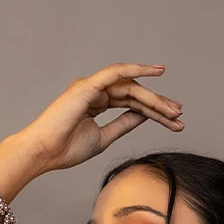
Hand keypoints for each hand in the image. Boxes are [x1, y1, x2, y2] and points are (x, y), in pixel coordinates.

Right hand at [18, 63, 183, 172]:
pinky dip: (136, 69)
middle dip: (159, 105)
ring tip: (173, 110)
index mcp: (97, 103)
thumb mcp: (103, 138)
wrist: (44, 153)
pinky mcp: (88, 86)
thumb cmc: (66, 149)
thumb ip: (123, 124)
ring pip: (130, 86)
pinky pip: (116, 72)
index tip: (174, 121)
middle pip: (134, 94)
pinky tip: (156, 71)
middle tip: (179, 115)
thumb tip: (143, 115)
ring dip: (153, 97)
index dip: (154, 112)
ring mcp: (91, 86)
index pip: (132, 104)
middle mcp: (95, 91)